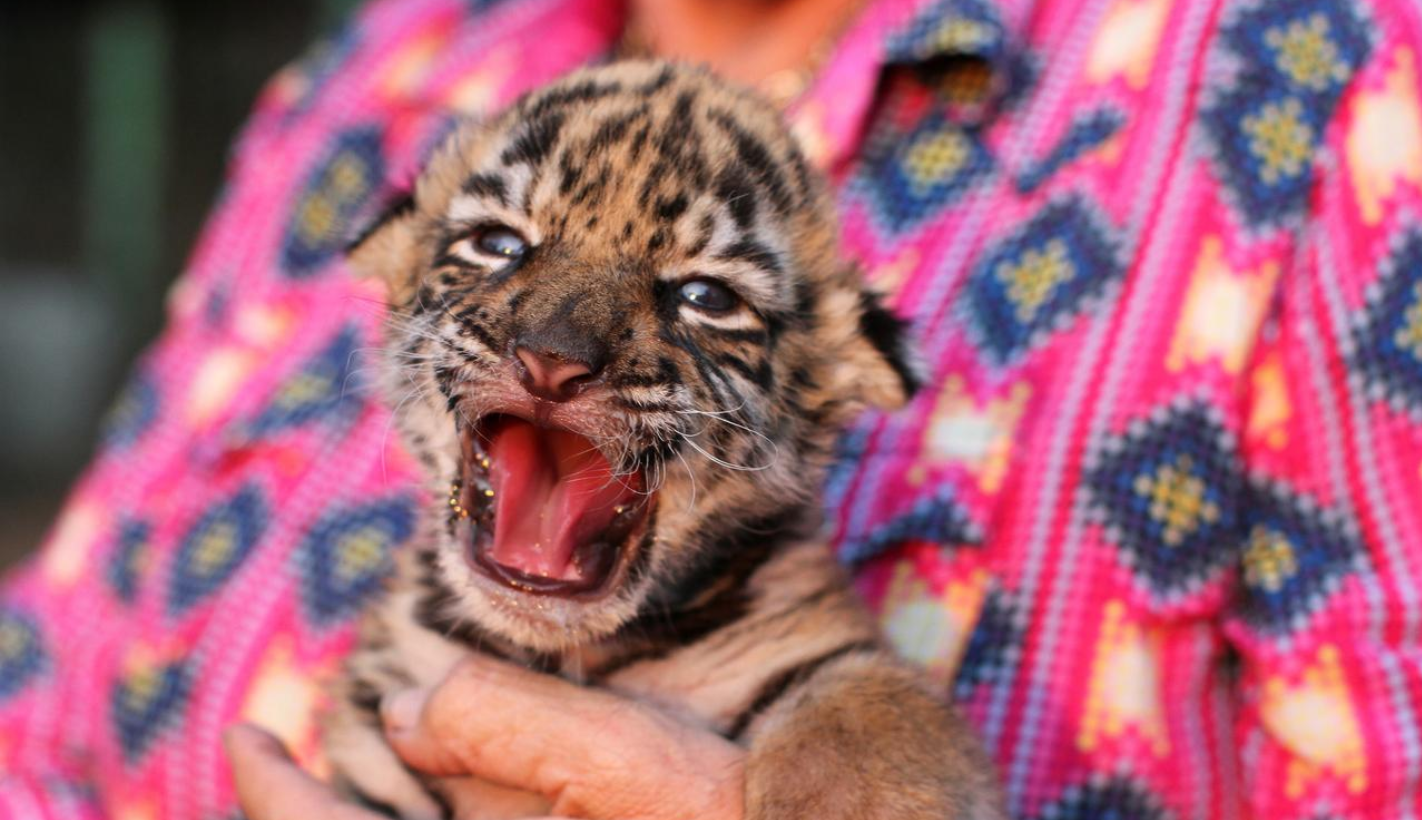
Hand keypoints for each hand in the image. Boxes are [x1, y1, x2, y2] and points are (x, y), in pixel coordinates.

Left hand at [225, 654, 746, 819]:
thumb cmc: (733, 817)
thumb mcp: (626, 761)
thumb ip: (508, 727)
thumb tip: (404, 708)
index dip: (273, 796)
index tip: (245, 736)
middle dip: (313, 808)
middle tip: (268, 751)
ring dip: (374, 809)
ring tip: (352, 759)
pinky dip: (454, 802)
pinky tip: (449, 773)